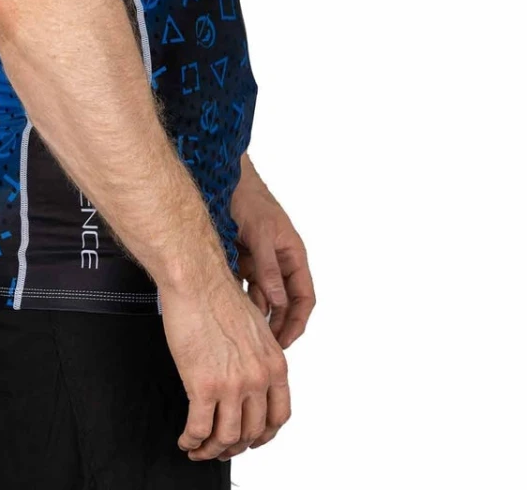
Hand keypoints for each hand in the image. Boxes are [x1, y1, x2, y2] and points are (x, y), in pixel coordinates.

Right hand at [160, 263, 290, 462]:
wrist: (198, 280)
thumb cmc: (219, 295)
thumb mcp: (256, 328)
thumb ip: (259, 357)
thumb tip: (250, 377)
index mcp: (275, 364)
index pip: (279, 415)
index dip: (264, 434)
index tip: (252, 439)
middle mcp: (258, 378)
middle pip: (252, 431)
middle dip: (235, 446)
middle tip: (221, 447)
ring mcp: (233, 385)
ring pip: (227, 437)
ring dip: (212, 449)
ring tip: (199, 448)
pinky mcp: (204, 386)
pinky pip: (200, 429)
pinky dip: (192, 441)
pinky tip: (186, 440)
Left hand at [231, 163, 316, 352]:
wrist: (222, 179)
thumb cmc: (248, 199)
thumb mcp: (260, 233)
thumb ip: (268, 268)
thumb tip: (278, 303)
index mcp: (294, 255)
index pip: (304, 297)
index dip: (297, 321)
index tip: (286, 341)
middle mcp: (280, 262)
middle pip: (284, 302)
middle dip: (276, 325)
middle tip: (264, 347)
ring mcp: (261, 263)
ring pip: (263, 297)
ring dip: (256, 314)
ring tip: (244, 333)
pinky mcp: (242, 261)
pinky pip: (244, 286)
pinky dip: (239, 298)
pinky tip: (229, 310)